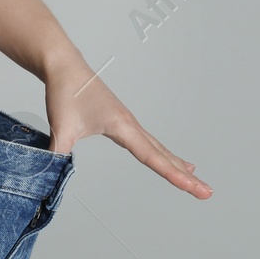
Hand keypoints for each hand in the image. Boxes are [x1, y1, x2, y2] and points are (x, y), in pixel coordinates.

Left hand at [43, 56, 211, 197]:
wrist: (63, 65)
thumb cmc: (64, 91)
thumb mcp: (60, 128)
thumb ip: (58, 156)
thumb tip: (52, 177)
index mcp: (122, 126)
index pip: (152, 157)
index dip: (173, 174)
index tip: (192, 187)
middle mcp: (130, 124)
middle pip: (164, 154)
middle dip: (185, 175)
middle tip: (207, 192)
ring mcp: (127, 122)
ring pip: (158, 148)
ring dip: (177, 164)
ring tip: (195, 178)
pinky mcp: (120, 121)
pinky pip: (148, 141)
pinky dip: (162, 153)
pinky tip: (167, 158)